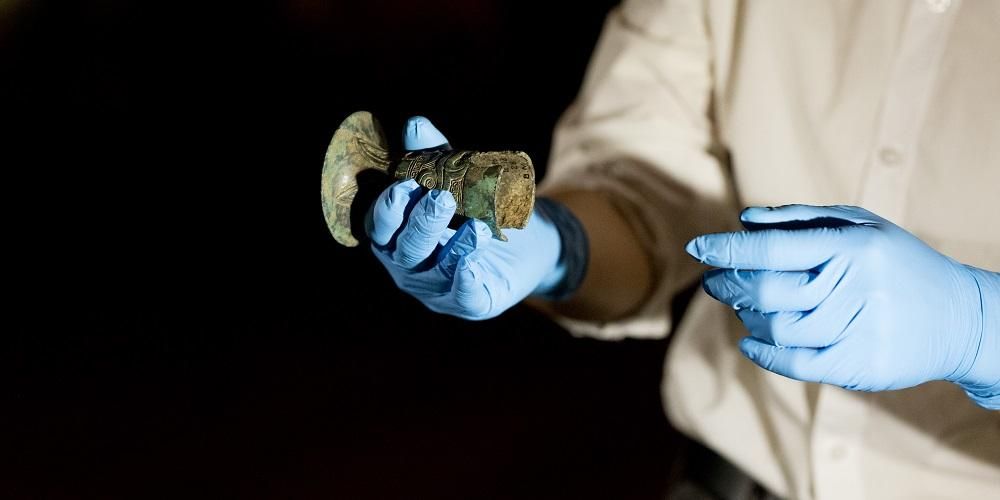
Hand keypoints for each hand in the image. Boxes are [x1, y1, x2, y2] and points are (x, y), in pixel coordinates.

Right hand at [368, 117, 568, 319]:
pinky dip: (465, 283)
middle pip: (405, 250)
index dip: (389, 209)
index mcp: (398, 236)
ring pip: (436, 272)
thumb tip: (414, 124)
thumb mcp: (457, 179)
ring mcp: (438, 289)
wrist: (528, 243)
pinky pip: (464, 298)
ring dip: (453, 248)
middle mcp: (410, 266)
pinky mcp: (471, 303)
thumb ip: (433, 156)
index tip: (405, 185)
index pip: (381, 227)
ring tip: (476, 226)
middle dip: (421, 224)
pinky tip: (472, 267)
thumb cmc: (478, 209)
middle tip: (442, 199)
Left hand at [685, 205, 999, 403]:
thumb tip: (744, 220)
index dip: (728, 249)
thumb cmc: (899, 264)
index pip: (774, 249)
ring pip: (776, 328)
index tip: (699, 248)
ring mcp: (858, 329)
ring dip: (748, 317)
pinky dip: (763, 353)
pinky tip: (751, 341)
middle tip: (716, 282)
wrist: (961, 318)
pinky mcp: (858, 366)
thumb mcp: (863, 226)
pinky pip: (794, 364)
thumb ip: (801, 219)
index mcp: (853, 246)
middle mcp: (855, 287)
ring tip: (746, 308)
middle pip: (767, 291)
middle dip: (730, 284)